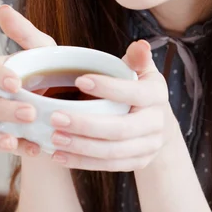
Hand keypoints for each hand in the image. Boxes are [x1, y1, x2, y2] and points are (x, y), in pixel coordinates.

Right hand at [0, 5, 55, 157]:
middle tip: (30, 112)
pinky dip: (13, 148)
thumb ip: (25, 33)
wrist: (62, 107)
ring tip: (24, 137)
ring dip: (4, 132)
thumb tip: (2, 9)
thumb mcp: (44, 52)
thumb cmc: (50, 74)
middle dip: (7, 107)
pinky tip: (35, 148)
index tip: (16, 83)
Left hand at [50, 40, 179, 170]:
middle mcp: (157, 122)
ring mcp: (150, 146)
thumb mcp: (141, 70)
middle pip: (121, 129)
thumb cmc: (138, 88)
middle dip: (86, 125)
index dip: (108, 88)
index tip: (79, 81)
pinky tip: (59, 155)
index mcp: (157, 94)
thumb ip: (137, 58)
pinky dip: (82, 162)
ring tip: (54, 137)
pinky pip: (109, 166)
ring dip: (80, 146)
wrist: (157, 121)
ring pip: (112, 151)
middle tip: (55, 118)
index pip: (133, 93)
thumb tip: (140, 45)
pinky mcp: (139, 162)